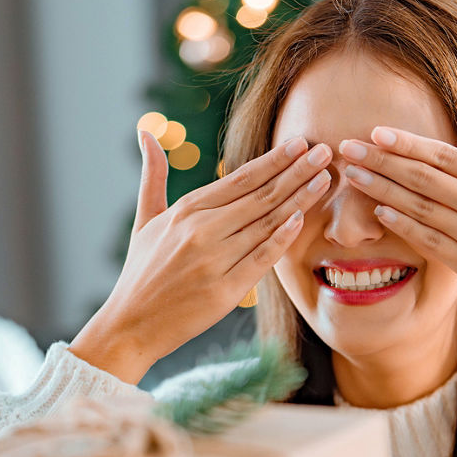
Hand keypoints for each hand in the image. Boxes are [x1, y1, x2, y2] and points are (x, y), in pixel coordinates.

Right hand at [71, 129, 333, 383]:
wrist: (131, 324)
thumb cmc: (142, 271)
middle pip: (259, 196)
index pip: (240, 179)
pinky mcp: (224, 290)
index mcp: (186, 210)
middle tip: (325, 152)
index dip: (274, 160)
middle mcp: (201, 230)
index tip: (300, 143)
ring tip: (324, 180)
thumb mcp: (145, 219)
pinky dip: (280, 239)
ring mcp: (213, 260)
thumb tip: (145, 132)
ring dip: (298, 200)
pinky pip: (259, 259)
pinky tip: (300, 220)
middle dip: (296, 172)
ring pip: (265, 224)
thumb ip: (152, 175)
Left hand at [337, 89, 456, 351]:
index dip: (407, 143)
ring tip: (351, 175)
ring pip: (418, 207)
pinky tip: (379, 212)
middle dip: (380, 161)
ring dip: (381, 189)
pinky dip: (403, 225)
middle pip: (422, 177)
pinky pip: (428, 242)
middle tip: (346, 147)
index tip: (377, 132)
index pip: (445, 155)